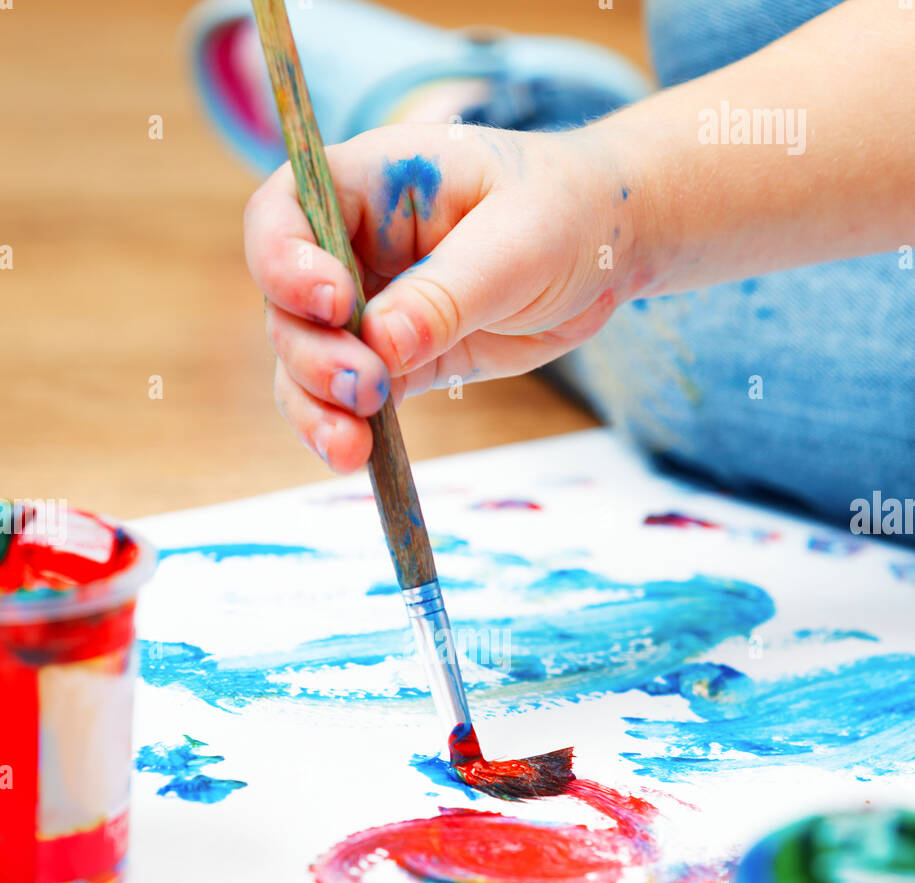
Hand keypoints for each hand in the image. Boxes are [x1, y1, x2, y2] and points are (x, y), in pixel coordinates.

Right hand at [243, 122, 633, 471]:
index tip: (335, 305)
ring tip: (350, 446)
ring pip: (305, 360)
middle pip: (286, 303)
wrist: (607, 252)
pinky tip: (356, 454)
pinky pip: (348, 398)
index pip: (284, 213)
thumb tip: (377, 346)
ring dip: (315, 405)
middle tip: (364, 386)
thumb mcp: (517, 242)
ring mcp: (368, 306)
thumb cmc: (565, 213)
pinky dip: (343, 427)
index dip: (285, 261)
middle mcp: (352, 245)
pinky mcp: (394, 361)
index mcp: (370, 183)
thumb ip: (446, 294)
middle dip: (311, 353)